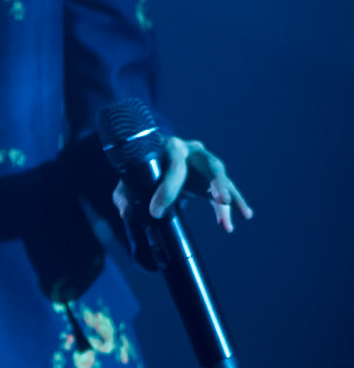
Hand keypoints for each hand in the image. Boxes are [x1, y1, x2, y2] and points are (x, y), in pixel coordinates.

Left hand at [113, 137, 253, 234]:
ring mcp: (205, 162)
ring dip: (229, 197)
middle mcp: (193, 151)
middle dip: (216, 182)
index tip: (156, 212)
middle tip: (220, 200)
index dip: (167, 189)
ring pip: (222, 178)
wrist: (155, 157)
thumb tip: (126, 213)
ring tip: (229, 221)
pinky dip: (235, 203)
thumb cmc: (141, 168)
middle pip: (210, 164)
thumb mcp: (129, 178)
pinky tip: (244, 215)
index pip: (174, 165)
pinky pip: (227, 190)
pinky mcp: (212, 177)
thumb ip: (124, 194)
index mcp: (170, 146)